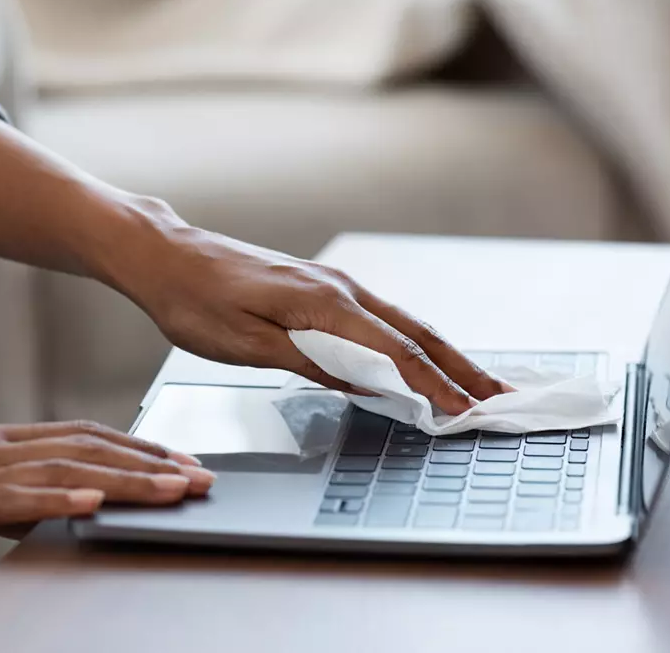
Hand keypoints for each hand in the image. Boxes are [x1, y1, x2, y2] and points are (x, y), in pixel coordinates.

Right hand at [0, 410, 213, 551]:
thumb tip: (43, 510)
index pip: (78, 438)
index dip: (134, 448)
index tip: (178, 459)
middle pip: (86, 450)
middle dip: (151, 464)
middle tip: (203, 476)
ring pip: (63, 470)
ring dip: (126, 480)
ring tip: (175, 488)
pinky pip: (6, 500)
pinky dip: (55, 499)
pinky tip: (92, 502)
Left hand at [104, 205, 512, 414]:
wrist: (167, 256)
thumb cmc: (195, 301)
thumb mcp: (245, 344)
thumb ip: (308, 361)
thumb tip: (364, 382)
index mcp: (324, 303)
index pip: (396, 352)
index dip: (436, 385)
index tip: (469, 412)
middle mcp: (339, 288)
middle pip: (415, 333)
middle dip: (461, 367)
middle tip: (502, 395)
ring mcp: (332, 284)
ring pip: (402, 324)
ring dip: (443, 354)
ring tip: (475, 382)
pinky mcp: (320, 288)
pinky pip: (380, 320)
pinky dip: (412, 342)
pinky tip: (420, 359)